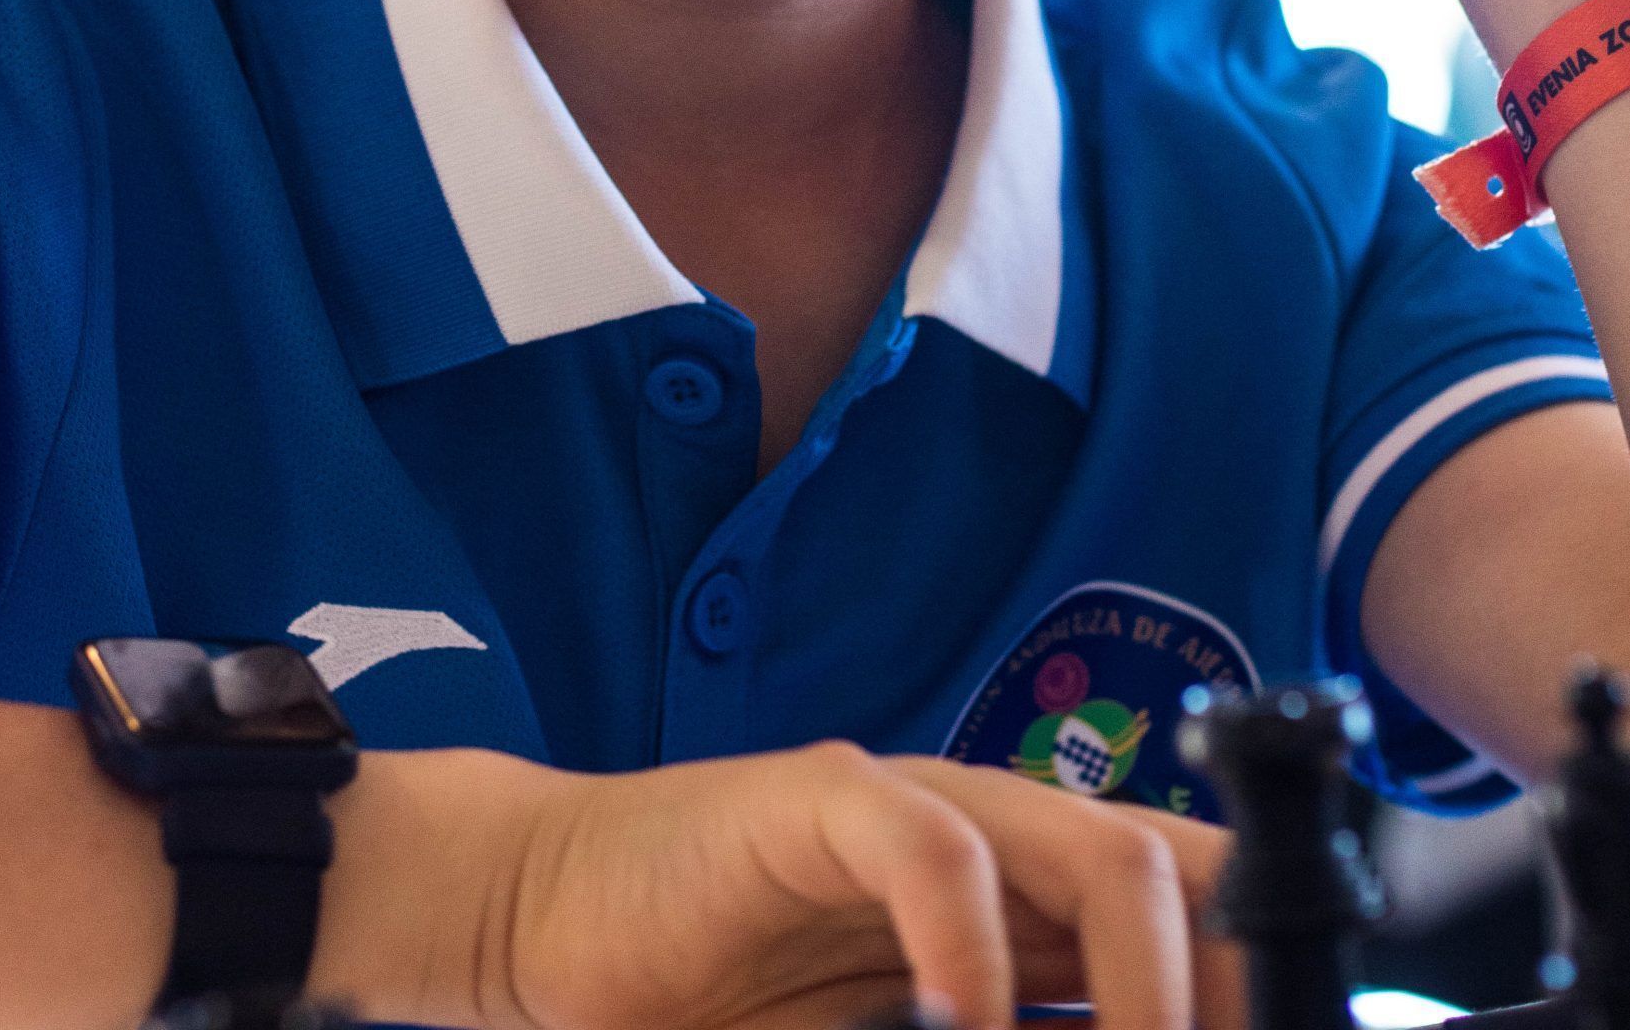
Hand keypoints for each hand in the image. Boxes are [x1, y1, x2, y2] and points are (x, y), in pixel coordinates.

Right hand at [385, 741, 1241, 1029]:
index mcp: (1015, 912)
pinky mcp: (809, 799)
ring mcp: (905, 809)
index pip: (1184, 917)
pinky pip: (924, 841)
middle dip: (1227, 985)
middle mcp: (985, 845)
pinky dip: (964, 938)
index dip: (1252, 981)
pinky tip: (956, 1019)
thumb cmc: (713, 1007)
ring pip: (1083, 845)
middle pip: (1170, 876)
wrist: (553, 925)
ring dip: (1141, 975)